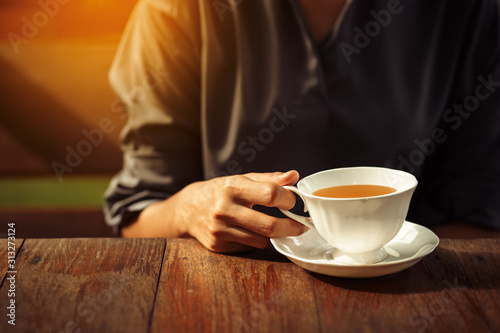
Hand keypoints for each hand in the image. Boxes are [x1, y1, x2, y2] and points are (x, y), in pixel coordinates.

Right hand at [123, 170, 306, 252]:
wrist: (188, 209)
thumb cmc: (220, 192)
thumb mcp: (241, 180)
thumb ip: (269, 179)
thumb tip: (294, 176)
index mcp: (232, 187)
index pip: (271, 194)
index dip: (289, 199)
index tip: (294, 202)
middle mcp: (224, 209)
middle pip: (269, 225)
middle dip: (291, 227)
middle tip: (301, 225)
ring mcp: (220, 230)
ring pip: (262, 240)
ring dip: (270, 235)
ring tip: (268, 225)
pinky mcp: (218, 246)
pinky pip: (249, 247)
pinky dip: (254, 241)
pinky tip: (247, 231)